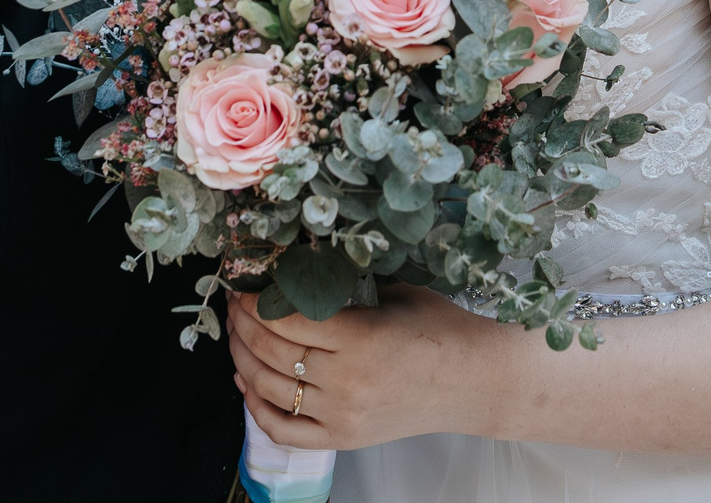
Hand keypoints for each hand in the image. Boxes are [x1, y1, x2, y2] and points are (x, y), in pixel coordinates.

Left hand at [227, 285, 506, 450]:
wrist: (476, 381)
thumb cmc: (442, 329)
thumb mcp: (394, 295)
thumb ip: (345, 289)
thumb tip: (293, 272)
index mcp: (361, 338)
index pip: (285, 320)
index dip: (254, 302)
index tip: (242, 286)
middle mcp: (347, 381)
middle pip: (271, 352)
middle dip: (242, 325)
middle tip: (233, 306)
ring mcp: (343, 415)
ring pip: (270, 388)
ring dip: (243, 359)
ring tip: (236, 337)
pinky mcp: (344, 438)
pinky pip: (285, 430)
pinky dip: (257, 408)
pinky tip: (248, 383)